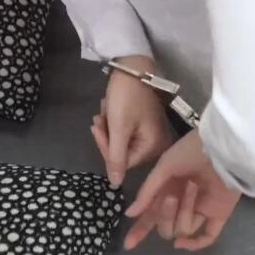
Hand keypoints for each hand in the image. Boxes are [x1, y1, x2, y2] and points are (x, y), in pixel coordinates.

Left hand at [90, 55, 173, 186]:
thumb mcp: (118, 129)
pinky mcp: (147, 124)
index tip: (96, 128)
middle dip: (107, 136)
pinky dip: (115, 122)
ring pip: (122, 141)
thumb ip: (115, 158)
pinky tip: (110, 109)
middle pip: (123, 152)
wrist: (133, 68)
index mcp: (154, 146)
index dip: (106, 147)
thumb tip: (115, 185)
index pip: (123, 162)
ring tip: (104, 111)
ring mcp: (153, 133)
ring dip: (109, 128)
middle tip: (98, 119)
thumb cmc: (126, 98)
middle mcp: (158, 143)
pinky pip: (127, 131)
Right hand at [123, 130, 240, 250]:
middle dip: (165, 215)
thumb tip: (130, 214)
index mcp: (168, 189)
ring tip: (193, 187)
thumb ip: (147, 191)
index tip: (129, 244)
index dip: (141, 229)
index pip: (152, 215)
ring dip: (184, 211)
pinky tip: (180, 242)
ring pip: (183, 228)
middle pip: (166, 226)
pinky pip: (207, 237)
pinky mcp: (219, 213)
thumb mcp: (164, 166)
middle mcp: (183, 202)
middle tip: (171, 197)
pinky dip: (194, 244)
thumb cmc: (191, 151)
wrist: (220, 146)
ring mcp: (201, 209)